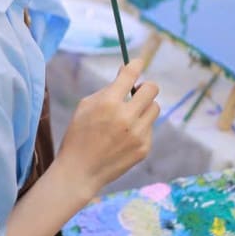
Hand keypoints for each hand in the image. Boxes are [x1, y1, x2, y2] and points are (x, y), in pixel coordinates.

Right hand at [56, 60, 158, 197]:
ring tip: (129, 116)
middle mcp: (126, 116)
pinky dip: (140, 127)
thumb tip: (127, 72)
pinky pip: (150, 128)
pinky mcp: (144, 148)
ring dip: (144, 107)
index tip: (139, 64)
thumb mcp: (85, 106)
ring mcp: (138, 134)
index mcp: (108, 102)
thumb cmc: (79, 134)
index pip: (131, 73)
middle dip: (145, 86)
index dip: (137, 65)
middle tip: (136, 91)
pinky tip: (124, 137)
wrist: (80, 171)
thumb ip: (107, 89)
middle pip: (152, 88)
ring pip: (155, 108)